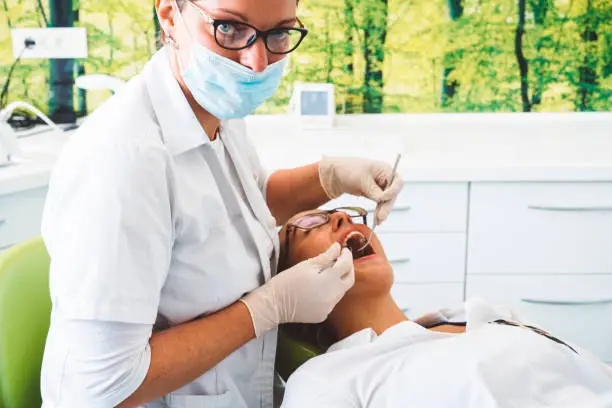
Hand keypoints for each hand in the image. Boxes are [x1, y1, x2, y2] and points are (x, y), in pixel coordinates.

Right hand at [240, 243, 354, 336]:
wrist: (273, 304)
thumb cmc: (287, 282)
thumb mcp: (307, 265)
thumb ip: (326, 257)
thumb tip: (337, 248)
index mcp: (329, 281)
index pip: (346, 266)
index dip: (347, 256)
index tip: (343, 250)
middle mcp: (333, 297)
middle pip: (349, 280)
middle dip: (348, 268)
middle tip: (342, 259)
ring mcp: (329, 308)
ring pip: (341, 292)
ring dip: (339, 281)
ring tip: (329, 272)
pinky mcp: (323, 315)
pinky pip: (332, 301)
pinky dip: (330, 292)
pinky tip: (320, 287)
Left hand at [318, 156, 403, 223]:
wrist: (334, 175)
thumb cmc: (348, 170)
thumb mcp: (362, 179)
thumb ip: (373, 190)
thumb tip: (383, 199)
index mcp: (384, 169)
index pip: (397, 182)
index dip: (393, 191)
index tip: (383, 198)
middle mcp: (385, 178)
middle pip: (393, 194)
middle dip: (387, 205)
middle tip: (381, 216)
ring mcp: (379, 186)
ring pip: (387, 201)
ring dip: (383, 211)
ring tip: (378, 220)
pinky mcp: (373, 194)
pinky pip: (380, 204)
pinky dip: (379, 211)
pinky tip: (377, 219)